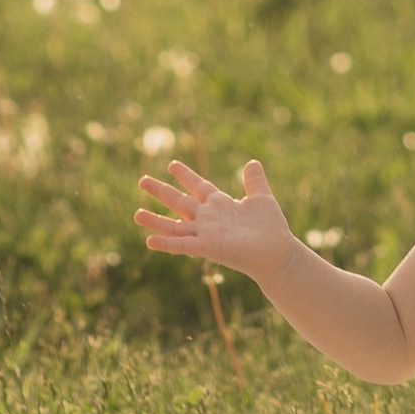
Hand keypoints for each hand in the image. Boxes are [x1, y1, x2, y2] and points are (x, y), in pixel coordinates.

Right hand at [135, 156, 298, 277]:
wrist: (277, 251)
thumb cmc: (271, 227)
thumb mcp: (262, 198)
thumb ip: (254, 181)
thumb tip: (252, 162)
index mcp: (220, 203)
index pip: (198, 185)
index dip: (185, 175)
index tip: (171, 164)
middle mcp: (209, 217)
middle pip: (179, 201)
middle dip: (161, 191)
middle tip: (142, 180)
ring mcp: (206, 233)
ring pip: (175, 225)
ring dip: (156, 220)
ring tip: (136, 214)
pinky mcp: (208, 247)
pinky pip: (183, 245)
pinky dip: (167, 243)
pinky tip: (150, 241)